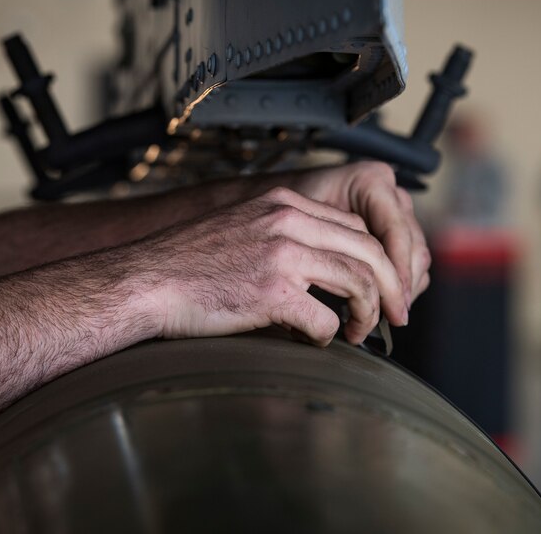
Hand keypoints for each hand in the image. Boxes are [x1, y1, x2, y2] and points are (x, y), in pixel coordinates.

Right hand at [129, 187, 408, 345]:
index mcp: (282, 202)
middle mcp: (287, 220)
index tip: (378, 284)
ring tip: (360, 331)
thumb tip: (319, 270)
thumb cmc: (187, 264)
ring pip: (359, 281)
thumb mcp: (241, 229)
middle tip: (396, 313)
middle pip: (368, 249)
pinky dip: (329, 334)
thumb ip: (282, 236)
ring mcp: (281, 253)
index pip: (352, 225)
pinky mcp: (272, 291)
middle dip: (391, 286)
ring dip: (368, 312)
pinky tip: (317, 339)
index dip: (374, 258)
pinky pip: (325, 317)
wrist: (144, 280)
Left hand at [287, 162, 430, 307]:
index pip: (395, 233)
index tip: (395, 307)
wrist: (275, 211)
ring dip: (403, 289)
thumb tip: (356, 284)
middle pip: (412, 246)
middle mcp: (390, 192)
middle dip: (402, 286)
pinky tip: (381, 304)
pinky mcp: (395, 230)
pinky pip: (409, 260)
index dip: (397, 274)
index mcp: (371, 181)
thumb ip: (330, 247)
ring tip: (382, 316)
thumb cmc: (283, 216)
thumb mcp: (300, 226)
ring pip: (416, 256)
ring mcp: (396, 210)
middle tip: (392, 319)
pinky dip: (399, 284)